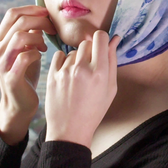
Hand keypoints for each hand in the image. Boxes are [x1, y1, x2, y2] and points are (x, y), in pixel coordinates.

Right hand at [0, 5, 55, 144]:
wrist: (20, 103)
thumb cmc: (27, 71)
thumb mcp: (28, 48)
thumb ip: (31, 32)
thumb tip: (42, 15)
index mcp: (0, 39)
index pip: (12, 13)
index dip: (32, 9)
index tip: (47, 14)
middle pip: (19, 21)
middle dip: (41, 21)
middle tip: (52, 29)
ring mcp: (3, 63)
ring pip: (20, 36)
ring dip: (38, 37)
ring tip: (44, 45)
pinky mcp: (11, 77)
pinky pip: (25, 56)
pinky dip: (37, 53)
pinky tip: (41, 56)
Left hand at [45, 31, 119, 146]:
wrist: (70, 131)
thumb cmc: (94, 110)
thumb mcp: (110, 88)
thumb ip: (112, 61)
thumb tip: (115, 39)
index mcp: (99, 72)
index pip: (100, 37)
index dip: (102, 39)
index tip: (102, 47)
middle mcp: (81, 69)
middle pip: (87, 43)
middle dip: (90, 51)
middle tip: (91, 66)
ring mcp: (65, 72)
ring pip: (73, 51)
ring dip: (77, 59)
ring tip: (78, 76)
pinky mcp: (52, 75)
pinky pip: (59, 56)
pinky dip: (64, 61)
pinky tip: (67, 74)